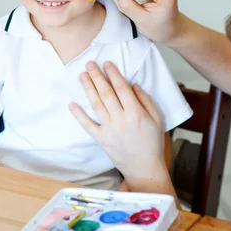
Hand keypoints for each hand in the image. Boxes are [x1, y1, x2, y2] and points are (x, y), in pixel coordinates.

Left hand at [69, 61, 167, 180]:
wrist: (144, 168)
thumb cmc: (153, 142)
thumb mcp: (158, 119)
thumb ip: (146, 100)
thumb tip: (133, 85)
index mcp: (136, 113)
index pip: (122, 88)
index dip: (113, 74)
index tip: (107, 63)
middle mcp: (121, 120)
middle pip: (106, 93)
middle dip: (97, 76)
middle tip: (89, 64)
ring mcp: (109, 130)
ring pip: (96, 105)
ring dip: (88, 89)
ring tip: (82, 76)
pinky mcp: (101, 140)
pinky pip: (87, 125)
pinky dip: (79, 115)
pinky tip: (72, 104)